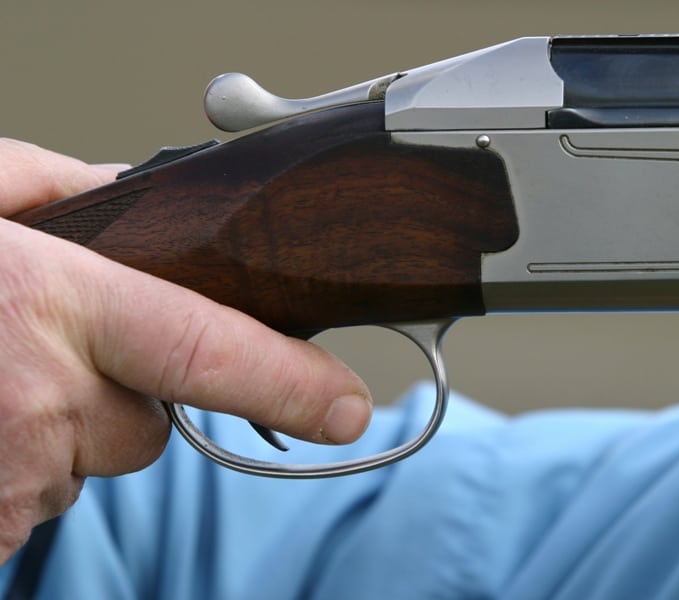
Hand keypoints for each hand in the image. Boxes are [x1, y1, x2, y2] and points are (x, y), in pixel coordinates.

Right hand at [0, 139, 371, 561]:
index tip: (349, 405)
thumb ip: (54, 192)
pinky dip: (8, 465)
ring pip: (87, 462)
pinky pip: (28, 501)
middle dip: (125, 395)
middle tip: (38, 353)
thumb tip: (125, 196)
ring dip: (55, 428)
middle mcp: (36, 409)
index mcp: (48, 310)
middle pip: (151, 423)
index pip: (210, 354)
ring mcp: (3, 486)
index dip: (291, 384)